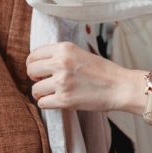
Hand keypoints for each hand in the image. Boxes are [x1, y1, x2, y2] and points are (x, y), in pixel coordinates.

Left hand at [26, 42, 144, 112]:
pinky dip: (49, 104)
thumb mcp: (81, 54)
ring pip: (35, 90)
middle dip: (36, 78)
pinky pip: (42, 103)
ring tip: (55, 93)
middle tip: (46, 82)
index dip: (35, 64)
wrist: (120, 87)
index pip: (34, 55)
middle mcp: (61, 63)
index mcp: (65, 48)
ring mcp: (62, 82)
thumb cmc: (104, 72)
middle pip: (30, 71)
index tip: (41, 71)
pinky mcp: (64, 99)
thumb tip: (39, 65)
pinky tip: (60, 100)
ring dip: (42, 93)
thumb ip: (61, 56)